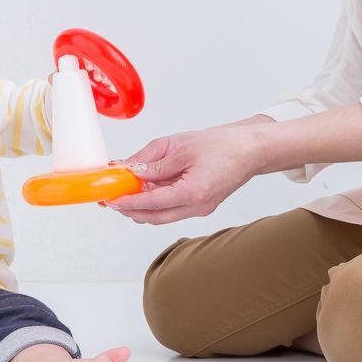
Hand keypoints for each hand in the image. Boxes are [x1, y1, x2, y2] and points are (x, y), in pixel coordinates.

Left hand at [106, 126, 266, 224]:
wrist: (251, 149)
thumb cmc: (223, 145)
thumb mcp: (181, 147)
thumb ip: (153, 162)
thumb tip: (130, 171)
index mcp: (193, 192)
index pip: (151, 204)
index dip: (128, 202)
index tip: (110, 199)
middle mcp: (197, 207)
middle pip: (154, 217)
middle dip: (130, 210)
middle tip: (111, 198)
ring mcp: (200, 209)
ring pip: (162, 215)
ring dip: (141, 207)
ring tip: (125, 192)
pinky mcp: (200, 205)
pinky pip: (172, 209)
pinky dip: (155, 202)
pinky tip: (145, 189)